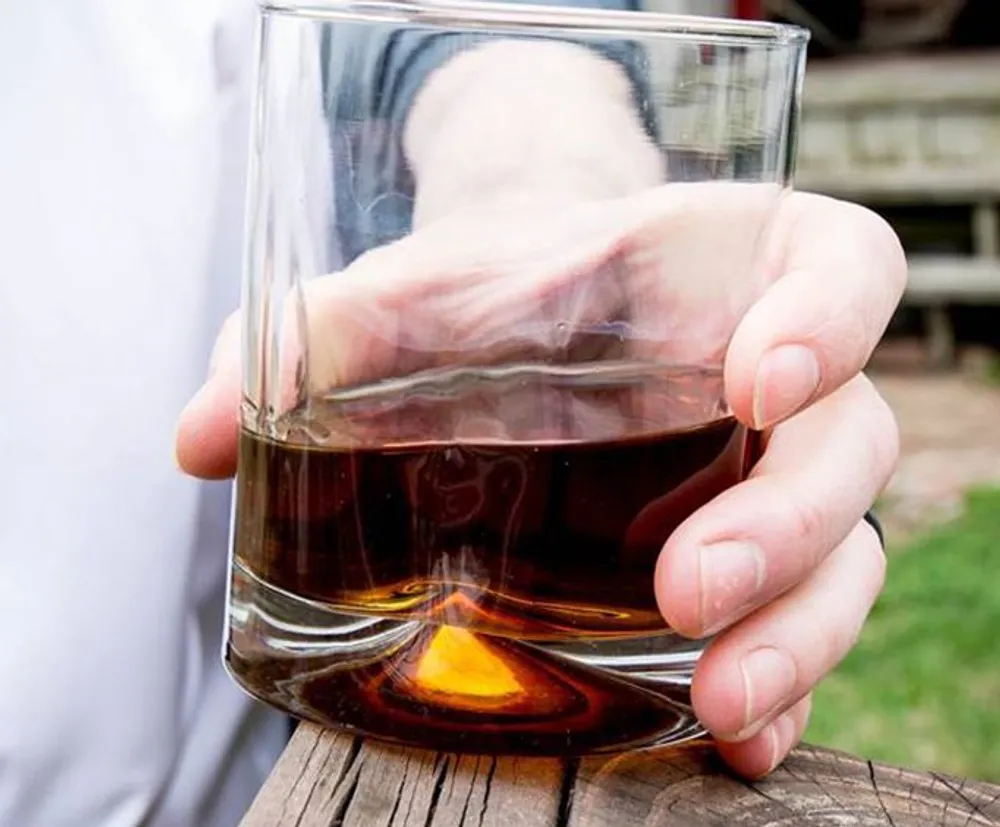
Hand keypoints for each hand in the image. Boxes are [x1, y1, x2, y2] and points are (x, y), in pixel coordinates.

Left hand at [176, 185, 904, 777]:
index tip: (760, 381)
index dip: (831, 320)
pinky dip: (783, 685)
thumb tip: (194, 438)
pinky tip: (726, 739)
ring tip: (713, 699)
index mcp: (735, 274)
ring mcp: (773, 475)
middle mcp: (781, 380)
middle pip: (847, 446)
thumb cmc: (492, 297)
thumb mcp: (413, 295)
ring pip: (844, 552)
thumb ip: (313, 337)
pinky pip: (800, 620)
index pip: (845, 271)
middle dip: (788, 525)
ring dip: (796, 631)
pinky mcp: (752, 555)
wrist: (526, 321)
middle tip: (686, 591)